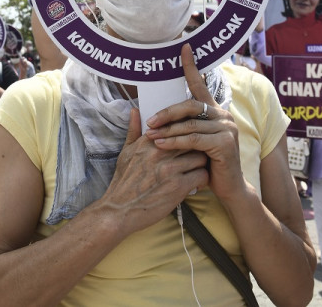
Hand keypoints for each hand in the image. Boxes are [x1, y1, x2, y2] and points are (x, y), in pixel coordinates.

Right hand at [101, 106, 208, 234]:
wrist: (119, 210)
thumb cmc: (123, 182)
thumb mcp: (126, 152)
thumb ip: (134, 130)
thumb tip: (135, 110)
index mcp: (149, 141)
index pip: (178, 127)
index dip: (187, 133)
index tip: (191, 139)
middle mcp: (160, 152)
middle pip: (193, 140)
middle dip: (198, 147)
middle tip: (200, 153)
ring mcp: (170, 169)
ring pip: (201, 157)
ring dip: (202, 164)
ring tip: (198, 169)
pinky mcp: (178, 186)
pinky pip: (201, 176)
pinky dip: (202, 180)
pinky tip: (196, 183)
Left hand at [145, 44, 243, 201]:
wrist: (229, 187)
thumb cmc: (207, 164)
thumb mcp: (192, 142)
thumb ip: (178, 127)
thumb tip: (148, 115)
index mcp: (214, 111)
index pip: (200, 85)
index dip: (191, 66)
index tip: (184, 48)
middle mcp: (223, 115)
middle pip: (191, 105)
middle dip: (167, 112)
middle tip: (149, 121)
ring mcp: (227, 128)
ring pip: (190, 124)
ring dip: (167, 130)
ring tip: (149, 136)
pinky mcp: (225, 143)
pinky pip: (194, 139)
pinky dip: (175, 142)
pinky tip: (161, 145)